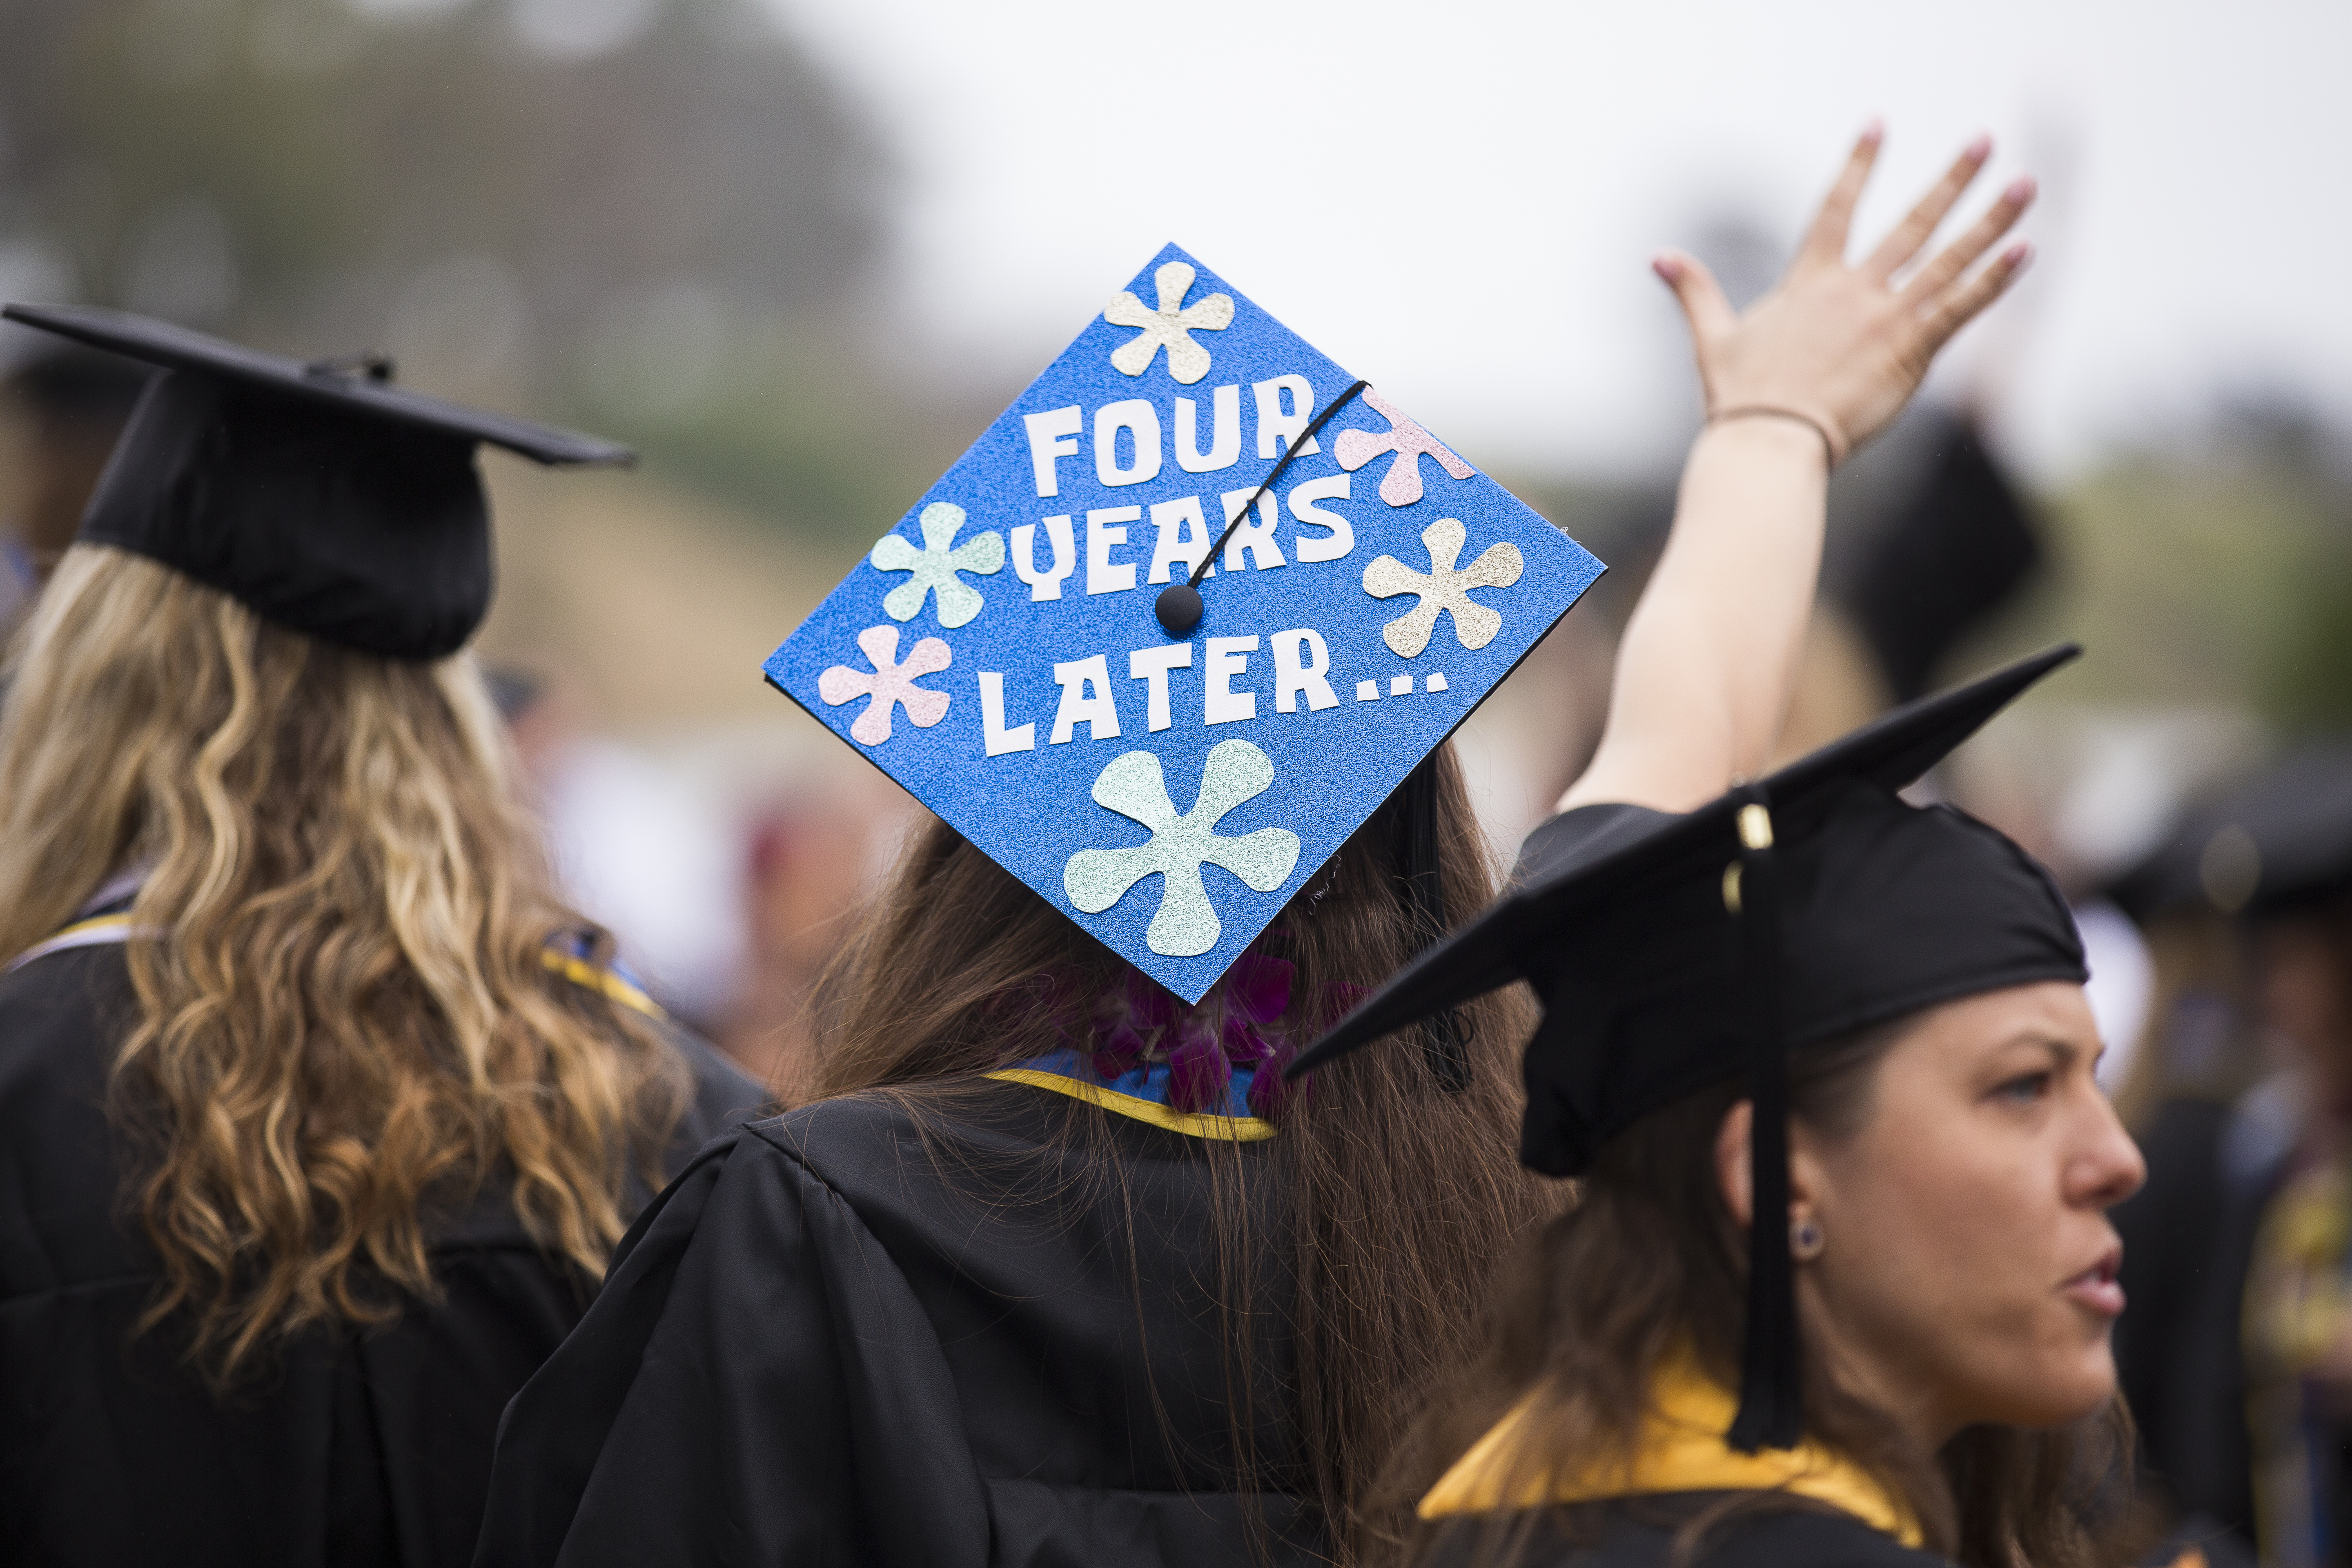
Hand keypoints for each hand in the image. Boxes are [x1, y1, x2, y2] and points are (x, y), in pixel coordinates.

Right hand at [1657, 124, 2034, 464]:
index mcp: (1810, 283)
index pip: (1837, 208)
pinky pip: (1960, 306)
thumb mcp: (1711, 337)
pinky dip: (1994, 279)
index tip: (1877, 126)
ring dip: (1992, 220)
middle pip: (1913, 222)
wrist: (1769, 441)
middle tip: (1983, 141)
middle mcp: (1854, 290)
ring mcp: (1886, 317)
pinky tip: (2025, 249)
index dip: (1858, 164)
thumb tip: (1658, 257)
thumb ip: (1693, 292)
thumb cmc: (1740, 398)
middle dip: (1952, 180)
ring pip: (1949, 257)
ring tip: (2025, 184)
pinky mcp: (1910, 350)